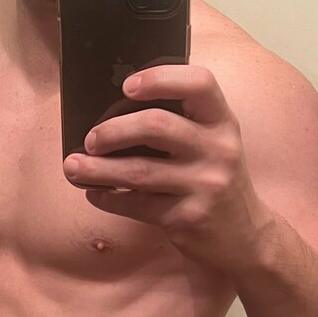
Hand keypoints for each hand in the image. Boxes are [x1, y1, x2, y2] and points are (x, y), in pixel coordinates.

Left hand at [63, 66, 275, 274]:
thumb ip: (182, 122)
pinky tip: (94, 193)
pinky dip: (108, 198)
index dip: (160, 78)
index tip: (127, 86)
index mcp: (222, 122)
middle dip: (113, 130)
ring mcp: (205, 185)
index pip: (200, 83)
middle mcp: (219, 149)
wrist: (244, 238)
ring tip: (73, 167)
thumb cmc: (215, 179)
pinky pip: (136, 205)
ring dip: (98, 168)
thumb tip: (116, 109)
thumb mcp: (213, 144)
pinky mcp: (188, 217)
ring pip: (138, 171)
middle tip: (91, 139)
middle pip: (156, 126)